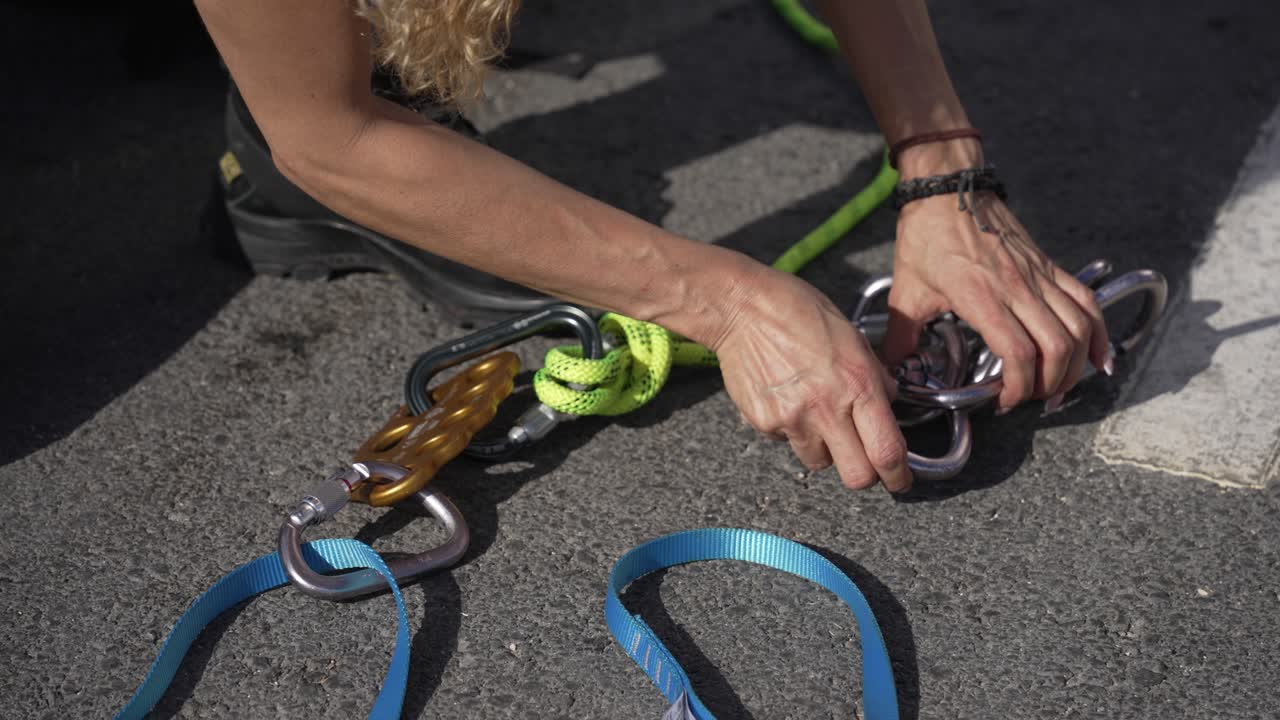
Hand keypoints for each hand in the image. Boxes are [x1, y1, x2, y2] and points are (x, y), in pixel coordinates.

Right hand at [711, 268, 911, 491]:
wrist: (743, 307)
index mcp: (857, 384)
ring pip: (819, 462)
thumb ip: (874, 376)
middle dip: (864, 474)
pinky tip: (787, 398)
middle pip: (856, 476)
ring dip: (824, 449)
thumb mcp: (852, 336)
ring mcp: (792, 419)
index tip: (900, 479)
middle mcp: (827, 408)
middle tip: (863, 461)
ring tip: (815, 413)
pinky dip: (791, 429)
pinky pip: (786, 442)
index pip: (887, 450)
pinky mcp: (764, 422)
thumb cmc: (798, 310)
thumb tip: (887, 401)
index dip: (898, 475)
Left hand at [884, 141, 1110, 411]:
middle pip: (1058, 347)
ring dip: (1076, 364)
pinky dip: (1099, 332)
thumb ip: (900, 336)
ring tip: (1058, 384)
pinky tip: (1098, 356)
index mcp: (981, 297)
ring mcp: (1038, 276)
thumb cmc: (927, 235)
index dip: (1019, 387)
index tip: (1005, 402)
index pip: (1019, 353)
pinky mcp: (1050, 266)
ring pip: (1080, 328)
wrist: (949, 187)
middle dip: (1050, 384)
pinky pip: (1087, 301)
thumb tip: (892, 372)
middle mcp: (1018, 288)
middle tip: (1032, 398)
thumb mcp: (906, 290)